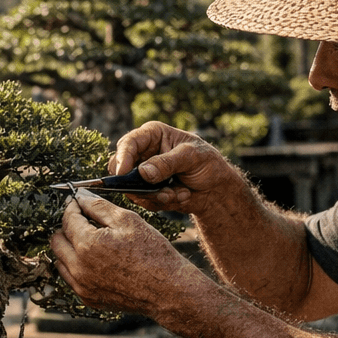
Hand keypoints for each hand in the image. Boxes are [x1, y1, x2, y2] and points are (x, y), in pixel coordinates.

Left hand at [49, 189, 203, 314]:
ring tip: (92, 241)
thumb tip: (80, 197)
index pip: (67, 219)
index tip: (77, 202)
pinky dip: (77, 266)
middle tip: (84, 221)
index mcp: (87, 245)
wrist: (169, 290)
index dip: (72, 206)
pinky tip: (96, 260)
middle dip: (67, 227)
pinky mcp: (88, 298)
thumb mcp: (128, 220)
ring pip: (60, 260)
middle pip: (57, 240)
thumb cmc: (153, 253)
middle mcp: (79, 268)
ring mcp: (82, 286)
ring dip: (70, 248)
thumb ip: (98, 206)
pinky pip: (71, 278)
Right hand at [108, 121, 236, 213]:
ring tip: (178, 193)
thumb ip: (167, 163)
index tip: (123, 173)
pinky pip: (143, 200)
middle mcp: (143, 153)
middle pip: (120, 167)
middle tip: (160, 190)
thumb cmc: (208, 164)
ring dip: (155, 194)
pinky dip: (162, 202)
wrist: (217, 190)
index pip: (128, 143)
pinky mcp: (146, 191)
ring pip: (130, 188)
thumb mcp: (191, 157)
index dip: (122, 158)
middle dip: (138, 182)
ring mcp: (143, 174)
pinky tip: (181, 196)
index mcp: (152, 135)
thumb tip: (143, 172)